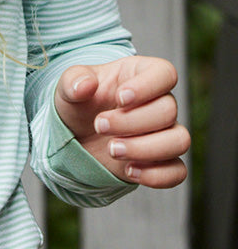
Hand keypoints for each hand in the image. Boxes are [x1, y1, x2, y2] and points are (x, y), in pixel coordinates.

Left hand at [54, 56, 189, 187]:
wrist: (76, 136)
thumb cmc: (79, 103)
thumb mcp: (69, 87)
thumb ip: (74, 80)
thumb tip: (85, 85)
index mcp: (140, 75)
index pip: (165, 73)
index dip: (148, 86)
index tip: (120, 98)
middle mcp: (158, 102)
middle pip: (169, 110)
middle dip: (132, 122)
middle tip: (100, 126)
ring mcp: (164, 133)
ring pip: (179, 141)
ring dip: (145, 149)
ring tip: (112, 150)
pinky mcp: (162, 162)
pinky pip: (178, 171)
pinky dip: (156, 175)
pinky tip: (128, 170)